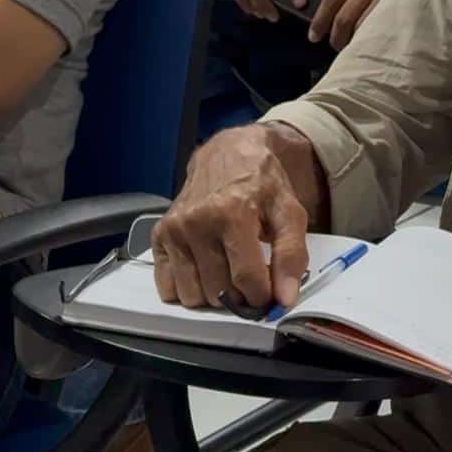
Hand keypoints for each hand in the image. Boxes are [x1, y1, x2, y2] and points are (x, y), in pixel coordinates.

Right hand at [151, 125, 309, 309]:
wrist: (229, 154)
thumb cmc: (261, 184)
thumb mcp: (289, 211)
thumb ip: (292, 254)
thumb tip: (285, 297)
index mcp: (233, 212)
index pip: (246, 277)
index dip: (261, 295)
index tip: (267, 294)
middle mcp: (198, 220)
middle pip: (218, 291)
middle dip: (239, 295)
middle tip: (249, 278)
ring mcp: (175, 229)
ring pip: (192, 295)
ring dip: (213, 294)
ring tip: (227, 270)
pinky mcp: (159, 235)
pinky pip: (167, 287)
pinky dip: (187, 287)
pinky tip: (204, 267)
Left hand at [309, 0, 428, 49]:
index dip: (320, 20)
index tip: (314, 34)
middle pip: (343, 17)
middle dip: (335, 36)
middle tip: (334, 47)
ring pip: (361, 24)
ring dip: (356, 40)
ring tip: (356, 50)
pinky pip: (384, 24)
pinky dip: (376, 36)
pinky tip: (376, 44)